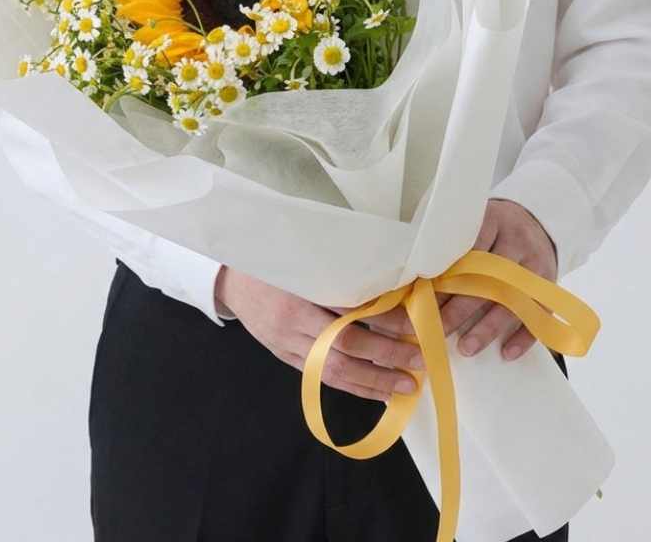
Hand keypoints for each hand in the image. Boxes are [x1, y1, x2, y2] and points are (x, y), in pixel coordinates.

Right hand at [215, 266, 423, 401]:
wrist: (231, 278)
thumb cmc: (275, 259)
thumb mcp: (305, 257)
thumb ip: (340, 271)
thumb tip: (391, 283)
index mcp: (301, 290)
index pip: (351, 310)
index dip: (385, 320)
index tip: (416, 323)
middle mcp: (294, 322)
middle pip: (346, 345)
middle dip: (386, 357)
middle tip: (420, 361)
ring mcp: (288, 344)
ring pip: (335, 370)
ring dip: (373, 382)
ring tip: (406, 387)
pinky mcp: (286, 358)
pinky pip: (322, 378)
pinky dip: (351, 387)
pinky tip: (376, 393)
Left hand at [347, 198, 557, 362]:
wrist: (536, 220)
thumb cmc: (491, 228)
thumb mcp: (471, 222)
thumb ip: (447, 243)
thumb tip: (405, 279)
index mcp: (492, 220)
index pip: (466, 248)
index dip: (445, 273)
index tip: (422, 295)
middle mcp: (516, 240)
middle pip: (488, 277)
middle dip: (461, 307)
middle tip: (437, 330)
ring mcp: (536, 264)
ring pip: (513, 299)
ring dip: (489, 327)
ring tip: (466, 348)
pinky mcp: (551, 284)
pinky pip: (540, 314)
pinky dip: (525, 336)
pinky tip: (506, 354)